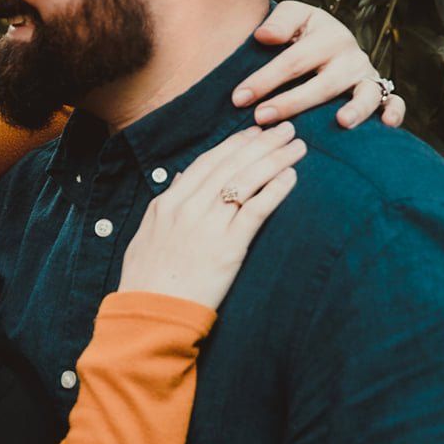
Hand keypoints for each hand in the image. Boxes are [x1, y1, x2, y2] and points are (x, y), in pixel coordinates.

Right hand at [117, 122, 305, 308]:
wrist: (150, 315)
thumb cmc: (147, 281)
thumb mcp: (146, 236)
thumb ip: (164, 206)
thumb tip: (178, 180)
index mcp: (167, 203)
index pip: (206, 163)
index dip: (234, 144)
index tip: (254, 133)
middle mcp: (188, 208)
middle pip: (231, 165)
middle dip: (261, 143)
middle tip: (285, 128)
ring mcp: (208, 226)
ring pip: (246, 181)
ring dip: (274, 159)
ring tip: (297, 146)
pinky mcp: (228, 248)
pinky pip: (255, 211)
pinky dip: (274, 190)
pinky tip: (291, 177)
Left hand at [234, 0, 406, 129]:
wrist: (329, 41)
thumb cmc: (303, 34)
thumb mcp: (293, 17)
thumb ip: (280, 21)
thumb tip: (263, 36)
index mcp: (327, 34)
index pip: (293, 60)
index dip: (264, 79)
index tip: (239, 98)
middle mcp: (350, 55)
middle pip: (324, 82)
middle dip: (292, 102)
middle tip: (262, 118)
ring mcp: (366, 75)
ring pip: (365, 93)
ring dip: (356, 108)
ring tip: (341, 122)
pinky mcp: (380, 91)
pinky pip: (394, 102)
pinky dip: (394, 112)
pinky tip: (386, 126)